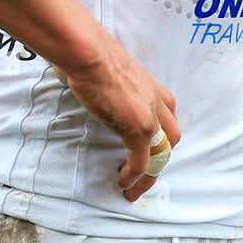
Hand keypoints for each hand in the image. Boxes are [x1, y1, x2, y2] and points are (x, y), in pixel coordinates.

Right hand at [53, 36, 180, 201]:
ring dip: (150, 175)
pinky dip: (133, 178)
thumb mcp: (103, 66)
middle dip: (160, 156)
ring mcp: (150, 116)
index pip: (167, 112)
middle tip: (144, 172)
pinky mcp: (139, 130)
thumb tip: (71, 72)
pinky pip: (141, 163)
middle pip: (171, 135)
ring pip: (162, 154)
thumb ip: (98, 75)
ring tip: (134, 190)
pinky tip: (121, 185)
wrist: (90, 54)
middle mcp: (155, 100)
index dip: (160, 131)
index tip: (146, 145)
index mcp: (148, 84)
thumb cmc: (88, 52)